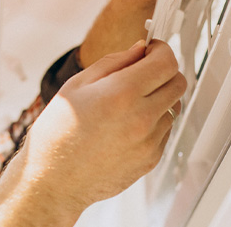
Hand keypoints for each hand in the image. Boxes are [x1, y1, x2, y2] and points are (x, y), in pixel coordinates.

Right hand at [0, 40, 184, 225]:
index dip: (161, 50)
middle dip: (164, 72)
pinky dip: (152, 123)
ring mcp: (149, 141)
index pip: (166, 62)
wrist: (53, 180)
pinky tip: (125, 127)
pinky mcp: (151, 160)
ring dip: (158, 99)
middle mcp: (142, 117)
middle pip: (178, 83)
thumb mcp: (77, 85)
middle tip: (143, 73)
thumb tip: (140, 50)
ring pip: (173, 107)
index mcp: (122, 93)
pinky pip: (164, 132)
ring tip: (127, 106)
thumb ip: (113, 62)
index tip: (152, 51)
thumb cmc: (57, 134)